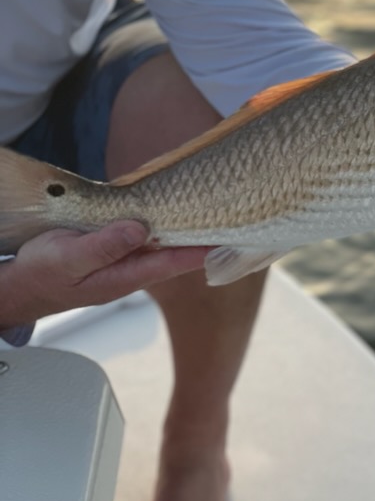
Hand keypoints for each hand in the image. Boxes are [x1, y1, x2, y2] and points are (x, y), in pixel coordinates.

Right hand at [0, 221, 207, 330]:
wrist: (19, 287)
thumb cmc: (41, 275)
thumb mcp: (69, 258)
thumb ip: (104, 246)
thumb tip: (139, 230)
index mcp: (123, 276)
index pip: (171, 263)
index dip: (199, 252)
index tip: (226, 241)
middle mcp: (129, 271)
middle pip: (173, 254)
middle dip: (199, 239)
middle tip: (228, 220)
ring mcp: (122, 262)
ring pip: (159, 246)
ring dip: (181, 232)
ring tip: (209, 214)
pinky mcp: (112, 252)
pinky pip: (142, 238)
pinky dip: (158, 227)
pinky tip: (169, 214)